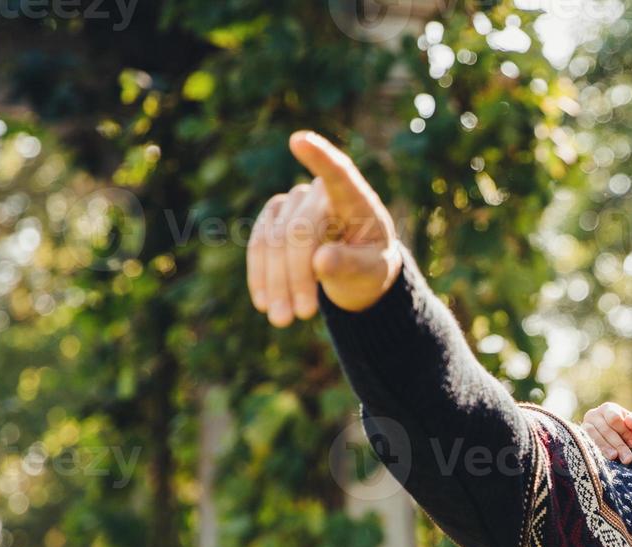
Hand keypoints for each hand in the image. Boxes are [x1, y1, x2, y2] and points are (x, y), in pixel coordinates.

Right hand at [247, 130, 402, 325]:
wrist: (358, 271)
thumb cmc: (372, 266)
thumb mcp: (374, 272)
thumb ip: (352, 265)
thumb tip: (320, 261)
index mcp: (356, 200)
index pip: (339, 174)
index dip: (319, 159)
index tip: (300, 141)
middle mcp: (321, 194)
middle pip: (299, 231)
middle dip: (296, 276)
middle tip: (300, 316)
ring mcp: (294, 203)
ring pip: (273, 240)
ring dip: (274, 283)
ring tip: (282, 320)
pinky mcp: (273, 218)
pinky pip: (258, 245)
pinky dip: (260, 276)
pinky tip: (264, 303)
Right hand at [580, 402, 631, 462]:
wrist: (614, 442)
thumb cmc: (627, 432)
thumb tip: (629, 422)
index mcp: (608, 409)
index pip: (614, 419)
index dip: (624, 431)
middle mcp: (593, 415)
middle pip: (605, 429)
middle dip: (618, 444)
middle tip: (627, 458)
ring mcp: (584, 426)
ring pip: (594, 436)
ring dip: (605, 448)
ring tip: (614, 458)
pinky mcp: (577, 438)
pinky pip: (584, 443)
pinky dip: (594, 450)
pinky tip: (602, 459)